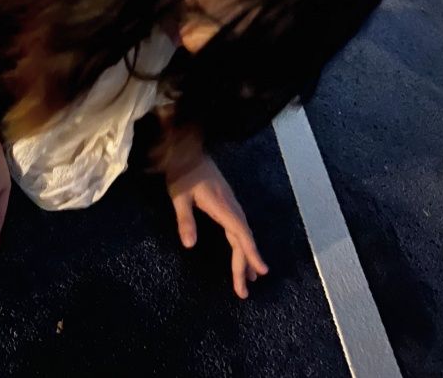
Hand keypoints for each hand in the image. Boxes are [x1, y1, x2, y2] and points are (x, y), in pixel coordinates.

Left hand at [165, 153, 267, 299]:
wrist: (186, 152)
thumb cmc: (183, 173)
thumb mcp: (179, 196)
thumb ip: (185, 219)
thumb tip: (190, 245)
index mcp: (223, 206)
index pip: (241, 233)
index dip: (251, 253)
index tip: (262, 270)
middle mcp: (231, 206)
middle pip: (242, 238)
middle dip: (245, 264)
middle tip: (243, 291)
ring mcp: (229, 204)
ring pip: (241, 233)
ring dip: (245, 255)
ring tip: (250, 278)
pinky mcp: (225, 202)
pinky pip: (237, 227)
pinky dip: (241, 243)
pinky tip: (241, 250)